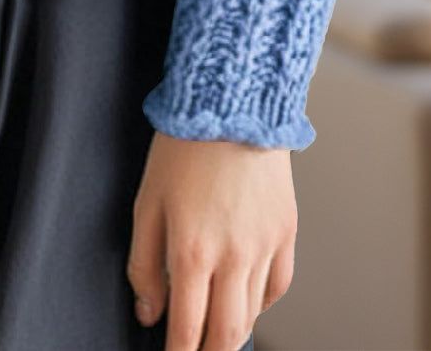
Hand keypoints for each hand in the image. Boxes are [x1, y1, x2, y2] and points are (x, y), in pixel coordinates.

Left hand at [127, 130, 296, 350]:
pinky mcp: (287, 232)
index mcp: (192, 251)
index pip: (187, 331)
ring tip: (214, 327)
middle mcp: (233, 257)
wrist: (232, 103)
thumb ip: (143, 264)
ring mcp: (265, 247)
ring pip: (253, 313)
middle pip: (227, 335)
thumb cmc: (182, 147)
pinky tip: (244, 297)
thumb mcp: (146, 202)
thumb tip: (149, 313)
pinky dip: (260, 301)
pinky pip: (278, 286)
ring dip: (232, 328)